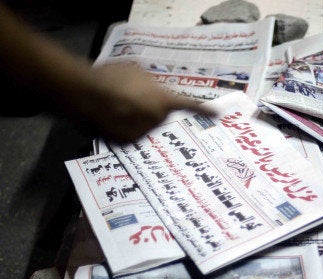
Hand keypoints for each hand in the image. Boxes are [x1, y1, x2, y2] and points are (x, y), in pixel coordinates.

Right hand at [72, 63, 206, 141]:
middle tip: (128, 97)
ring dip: (133, 117)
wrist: (85, 93)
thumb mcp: (135, 71)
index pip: (188, 104)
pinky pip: (127, 132)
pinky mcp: (126, 142)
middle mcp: (157, 119)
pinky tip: (108, 116)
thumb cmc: (111, 77)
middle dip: (147, 108)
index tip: (217, 114)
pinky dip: (120, 127)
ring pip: (142, 124)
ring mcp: (142, 132)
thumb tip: (149, 89)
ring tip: (114, 104)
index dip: (203, 109)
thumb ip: (148, 82)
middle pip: (157, 114)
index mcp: (163, 99)